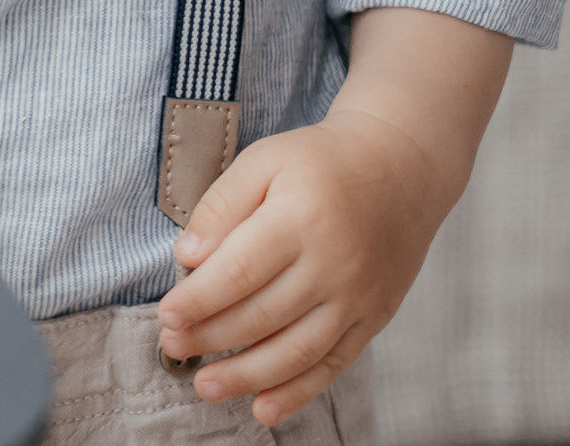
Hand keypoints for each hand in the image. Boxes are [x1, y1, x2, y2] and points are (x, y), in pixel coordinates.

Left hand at [154, 110, 442, 423]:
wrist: (402, 168)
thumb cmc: (323, 162)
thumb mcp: (265, 160)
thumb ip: (222, 204)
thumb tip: (188, 255)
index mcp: (301, 220)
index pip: (240, 271)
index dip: (200, 300)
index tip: (167, 315)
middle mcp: (333, 265)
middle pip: (263, 315)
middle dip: (211, 338)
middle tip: (172, 346)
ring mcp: (358, 298)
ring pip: (297, 350)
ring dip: (247, 376)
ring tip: (205, 385)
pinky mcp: (374, 318)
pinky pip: (334, 364)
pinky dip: (298, 392)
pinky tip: (264, 408)